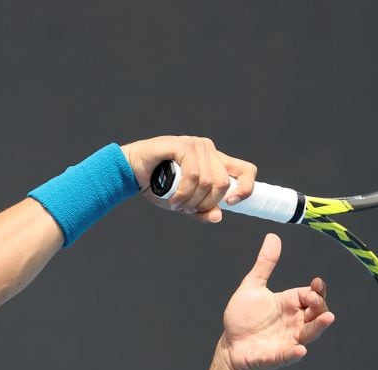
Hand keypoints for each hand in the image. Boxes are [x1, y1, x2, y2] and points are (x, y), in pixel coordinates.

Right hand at [120, 135, 256, 223]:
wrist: (131, 171)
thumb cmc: (157, 185)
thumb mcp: (184, 203)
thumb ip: (201, 210)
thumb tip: (218, 216)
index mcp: (216, 162)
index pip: (246, 171)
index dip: (246, 188)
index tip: (231, 203)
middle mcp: (209, 151)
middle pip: (223, 183)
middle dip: (205, 203)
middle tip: (185, 208)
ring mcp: (197, 146)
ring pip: (208, 181)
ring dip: (190, 200)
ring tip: (175, 204)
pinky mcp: (183, 144)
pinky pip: (193, 174)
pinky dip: (183, 192)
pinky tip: (173, 199)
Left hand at [220, 233, 334, 369]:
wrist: (230, 344)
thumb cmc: (243, 318)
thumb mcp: (252, 287)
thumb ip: (264, 265)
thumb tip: (272, 236)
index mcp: (289, 304)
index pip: (310, 295)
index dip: (315, 290)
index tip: (316, 283)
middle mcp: (293, 321)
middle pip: (316, 313)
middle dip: (319, 305)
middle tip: (314, 298)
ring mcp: (287, 339)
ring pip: (309, 333)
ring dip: (318, 326)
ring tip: (327, 318)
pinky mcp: (276, 356)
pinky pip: (288, 355)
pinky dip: (294, 353)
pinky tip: (300, 349)